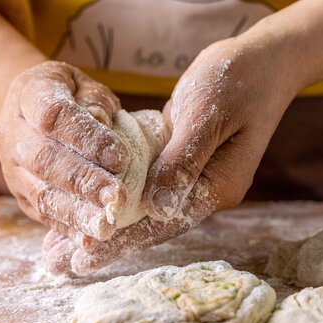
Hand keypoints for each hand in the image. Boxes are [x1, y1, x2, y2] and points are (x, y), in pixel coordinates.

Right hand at [0, 61, 128, 249]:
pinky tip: (89, 239)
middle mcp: (11, 130)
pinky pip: (41, 212)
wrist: (29, 110)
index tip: (121, 158)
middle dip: (84, 181)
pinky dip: (66, 228)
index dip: (87, 138)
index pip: (54, 115)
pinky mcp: (18, 193)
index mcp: (28, 92)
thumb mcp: (83, 86)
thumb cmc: (68, 95)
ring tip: (106, 226)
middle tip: (117, 198)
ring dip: (75, 213)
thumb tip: (108, 137)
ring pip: (39, 192)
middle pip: (43, 159)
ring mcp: (11, 165)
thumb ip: (96, 104)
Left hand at [43, 35, 302, 273]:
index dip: (122, 241)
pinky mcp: (181, 162)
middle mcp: (204, 190)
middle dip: (106, 241)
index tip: (84, 258)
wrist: (261, 61)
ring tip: (65, 241)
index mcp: (216, 186)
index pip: (163, 224)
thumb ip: (183, 161)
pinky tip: (90, 201)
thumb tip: (156, 208)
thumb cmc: (238, 80)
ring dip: (107, 222)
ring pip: (144, 208)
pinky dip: (118, 195)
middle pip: (150, 224)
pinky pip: (145, 185)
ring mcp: (192, 177)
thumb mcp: (207, 115)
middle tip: (61, 261)